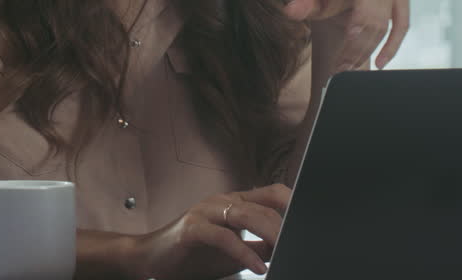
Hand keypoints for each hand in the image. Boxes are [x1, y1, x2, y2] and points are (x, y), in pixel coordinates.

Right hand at [129, 185, 290, 278]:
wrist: (150, 259)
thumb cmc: (195, 256)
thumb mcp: (235, 251)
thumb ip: (260, 245)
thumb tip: (287, 246)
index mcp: (234, 202)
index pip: (273, 194)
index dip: (294, 204)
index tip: (311, 222)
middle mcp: (222, 201)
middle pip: (265, 205)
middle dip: (286, 225)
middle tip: (301, 244)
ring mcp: (206, 211)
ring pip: (246, 215)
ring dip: (270, 234)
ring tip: (284, 251)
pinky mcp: (192, 229)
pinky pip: (224, 238)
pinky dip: (244, 253)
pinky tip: (257, 267)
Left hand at [282, 0, 409, 71]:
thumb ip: (301, 4)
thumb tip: (290, 11)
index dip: (360, 17)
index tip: (349, 41)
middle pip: (373, 16)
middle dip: (357, 46)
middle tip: (341, 68)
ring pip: (386, 25)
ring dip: (368, 51)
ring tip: (350, 68)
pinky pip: (402, 25)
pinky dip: (392, 46)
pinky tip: (380, 63)